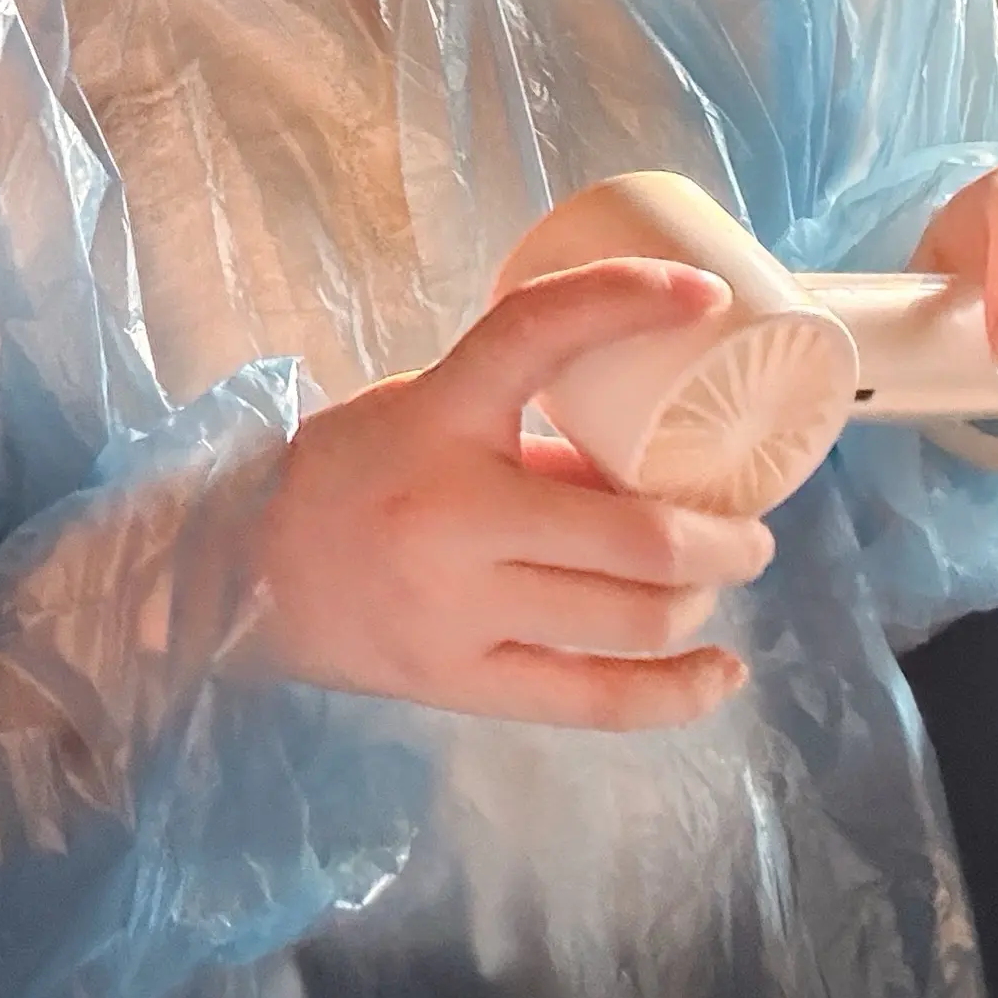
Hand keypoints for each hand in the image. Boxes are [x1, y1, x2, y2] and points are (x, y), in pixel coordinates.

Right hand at [256, 262, 774, 728]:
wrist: (246, 574)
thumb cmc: (352, 472)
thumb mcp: (424, 412)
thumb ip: (525, 432)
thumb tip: (653, 460)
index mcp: (437, 416)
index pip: (535, 332)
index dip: (626, 301)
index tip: (705, 296)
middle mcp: (454, 515)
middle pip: (636, 533)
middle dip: (725, 535)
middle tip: (751, 526)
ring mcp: (460, 610)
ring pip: (631, 617)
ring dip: (701, 597)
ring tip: (715, 580)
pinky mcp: (462, 683)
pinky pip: (597, 700)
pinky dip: (678, 691)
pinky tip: (722, 673)